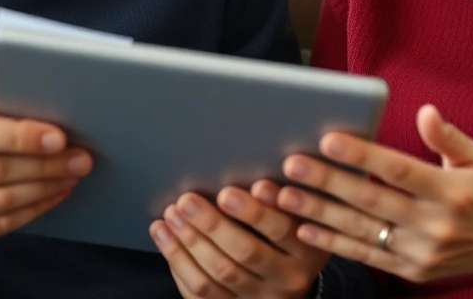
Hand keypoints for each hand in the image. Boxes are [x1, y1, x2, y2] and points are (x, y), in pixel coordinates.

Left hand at [150, 181, 327, 297]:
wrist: (289, 280)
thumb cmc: (292, 235)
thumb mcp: (301, 217)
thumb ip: (283, 201)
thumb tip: (257, 185)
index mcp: (307, 252)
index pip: (281, 231)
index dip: (254, 212)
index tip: (227, 191)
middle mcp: (285, 280)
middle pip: (245, 252)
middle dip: (212, 225)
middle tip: (188, 200)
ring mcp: (257, 298)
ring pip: (218, 274)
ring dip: (189, 242)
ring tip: (172, 214)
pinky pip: (199, 291)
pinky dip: (178, 262)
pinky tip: (165, 236)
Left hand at [277, 104, 472, 283]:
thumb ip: (448, 136)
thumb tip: (424, 112)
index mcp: (451, 191)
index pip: (399, 171)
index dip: (363, 156)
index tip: (329, 139)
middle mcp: (435, 225)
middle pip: (372, 201)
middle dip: (328, 181)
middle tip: (291, 163)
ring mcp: (422, 252)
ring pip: (362, 231)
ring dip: (320, 213)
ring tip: (284, 195)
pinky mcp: (414, 272)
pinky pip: (367, 256)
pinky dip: (334, 244)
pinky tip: (305, 228)